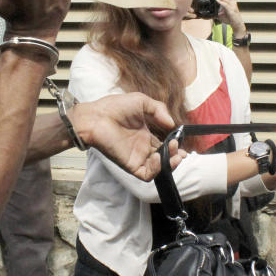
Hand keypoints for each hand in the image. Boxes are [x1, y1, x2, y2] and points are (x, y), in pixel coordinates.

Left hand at [70, 92, 184, 180]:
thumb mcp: (142, 102)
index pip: (164, 145)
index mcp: (145, 135)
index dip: (174, 146)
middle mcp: (142, 148)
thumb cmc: (115, 107)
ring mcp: (137, 157)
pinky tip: (158, 156)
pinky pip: (147, 174)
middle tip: (179, 150)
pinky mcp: (130, 165)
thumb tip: (172, 124)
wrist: (96, 116)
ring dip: (170, 164)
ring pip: (158, 169)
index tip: (179, 141)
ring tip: (174, 153)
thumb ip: (159, 110)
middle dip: (176, 156)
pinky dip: (156, 169)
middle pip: (164, 159)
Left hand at [211, 0, 246, 35]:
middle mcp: (232, 2)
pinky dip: (221, 2)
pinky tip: (217, 0)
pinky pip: (225, 5)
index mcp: (230, 1)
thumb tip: (212, 9)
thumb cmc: (231, 18)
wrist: (237, 25)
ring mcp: (232, 6)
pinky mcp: (231, 11)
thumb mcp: (223, 13)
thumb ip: (218, 9)